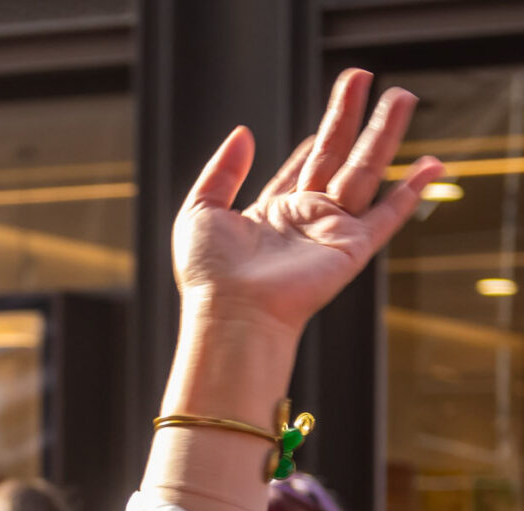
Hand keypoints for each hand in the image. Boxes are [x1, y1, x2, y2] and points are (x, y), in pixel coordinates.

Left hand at [173, 68, 441, 337]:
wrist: (232, 312)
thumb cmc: (210, 276)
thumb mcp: (200, 210)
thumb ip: (222, 171)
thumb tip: (242, 133)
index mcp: (271, 214)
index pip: (301, 169)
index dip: (314, 141)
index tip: (327, 118)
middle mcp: (304, 222)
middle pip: (336, 157)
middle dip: (350, 117)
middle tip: (364, 76)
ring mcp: (330, 233)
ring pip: (365, 172)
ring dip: (384, 133)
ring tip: (402, 96)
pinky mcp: (351, 249)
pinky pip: (387, 216)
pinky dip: (411, 192)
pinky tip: (430, 167)